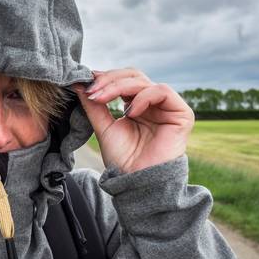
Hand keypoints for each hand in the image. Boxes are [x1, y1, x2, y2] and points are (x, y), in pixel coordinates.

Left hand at [73, 68, 194, 172]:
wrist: (138, 182)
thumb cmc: (123, 160)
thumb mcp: (103, 128)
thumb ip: (93, 105)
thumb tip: (77, 83)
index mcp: (136, 105)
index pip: (122, 80)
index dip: (105, 78)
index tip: (84, 81)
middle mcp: (152, 103)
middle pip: (132, 76)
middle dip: (109, 80)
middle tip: (92, 90)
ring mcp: (167, 107)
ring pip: (143, 81)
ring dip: (119, 86)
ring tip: (102, 99)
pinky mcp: (181, 113)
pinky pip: (162, 91)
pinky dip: (142, 97)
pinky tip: (129, 112)